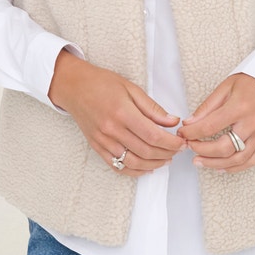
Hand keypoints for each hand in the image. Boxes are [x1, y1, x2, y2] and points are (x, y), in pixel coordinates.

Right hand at [49, 50, 184, 177]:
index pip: (153, 135)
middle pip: (146, 151)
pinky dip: (134, 171)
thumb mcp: (131, 88)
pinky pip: (117, 166)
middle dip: (166, 153)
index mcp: (122, 113)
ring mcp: (103, 141)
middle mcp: (112, 130)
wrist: (73, 87)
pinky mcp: (97, 147)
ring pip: (133, 163)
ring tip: (165, 159)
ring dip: (153, 164)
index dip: (171, 142)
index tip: (182, 142)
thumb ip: (152, 108)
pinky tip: (146, 167)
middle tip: (177, 150)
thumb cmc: (102, 83)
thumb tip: (173, 122)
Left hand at [177, 73, 254, 172]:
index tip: (183, 133)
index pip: (210, 127)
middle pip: (224, 147)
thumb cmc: (250, 83)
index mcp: (239, 107)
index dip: (192, 133)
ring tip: (200, 161)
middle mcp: (252, 123)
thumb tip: (190, 123)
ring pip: (238, 159)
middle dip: (202, 151)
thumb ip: (207, 107)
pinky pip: (252, 160)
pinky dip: (235, 167)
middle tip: (190, 148)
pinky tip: (221, 166)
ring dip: (215, 164)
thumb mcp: (225, 87)